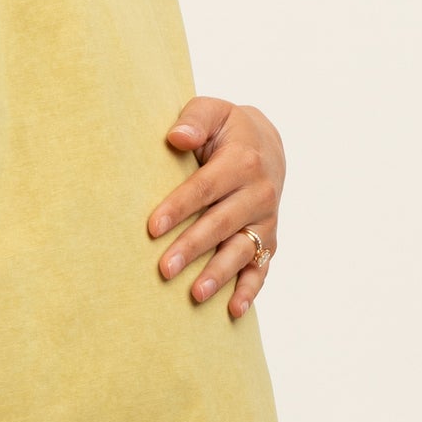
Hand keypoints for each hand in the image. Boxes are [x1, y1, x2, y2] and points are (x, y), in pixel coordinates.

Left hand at [147, 97, 284, 319]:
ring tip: (195, 294)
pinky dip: (250, 290)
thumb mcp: (213, 111)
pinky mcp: (269, 238)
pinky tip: (232, 310)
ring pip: (242, 250)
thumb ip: (194, 119)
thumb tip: (177, 138)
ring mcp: (266, 219)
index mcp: (242, 161)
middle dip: (192, 247)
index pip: (204, 188)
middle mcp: (259, 193)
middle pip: (221, 223)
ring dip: (219, 274)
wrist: (267, 143)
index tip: (152, 228)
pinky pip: (262, 267)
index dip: (178, 208)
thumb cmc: (227, 129)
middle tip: (164, 269)